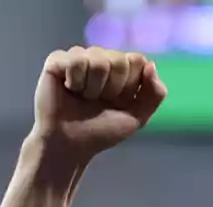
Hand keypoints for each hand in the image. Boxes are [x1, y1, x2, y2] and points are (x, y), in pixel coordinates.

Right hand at [32, 46, 167, 161]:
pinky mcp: (57, 60)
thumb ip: (155, 94)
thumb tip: (151, 64)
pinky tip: (69, 90)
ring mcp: (79, 57)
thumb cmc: (101, 132)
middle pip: (119, 59)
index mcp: (121, 70)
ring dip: (94, 87)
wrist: (71, 144)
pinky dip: (76, 81)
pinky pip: (76, 60)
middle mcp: (101, 59)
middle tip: (99, 102)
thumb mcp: (137, 117)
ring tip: (83, 98)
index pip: (137, 60)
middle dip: (113, 88)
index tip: (119, 102)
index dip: (130, 85)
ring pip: (98, 59)